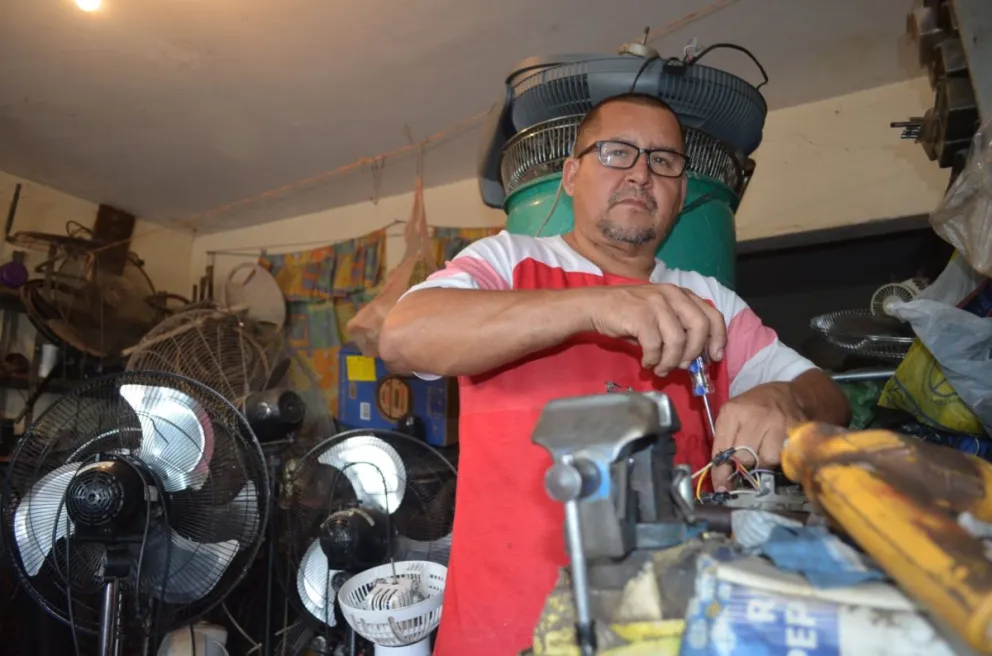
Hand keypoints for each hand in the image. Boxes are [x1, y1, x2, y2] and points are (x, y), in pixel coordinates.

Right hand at [586, 284, 726, 376]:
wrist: (596, 306)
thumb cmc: (628, 314)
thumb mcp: (659, 315)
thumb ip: (678, 329)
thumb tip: (693, 359)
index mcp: (681, 294)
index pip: (712, 314)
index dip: (718, 338)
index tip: (714, 357)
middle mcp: (672, 295)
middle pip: (700, 327)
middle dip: (694, 352)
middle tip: (683, 366)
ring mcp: (656, 304)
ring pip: (678, 340)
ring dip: (671, 361)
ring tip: (661, 369)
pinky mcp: (641, 315)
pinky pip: (655, 346)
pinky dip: (653, 360)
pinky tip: (647, 362)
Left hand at [710, 382, 807, 489]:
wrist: (788, 395)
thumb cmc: (754, 407)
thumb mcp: (732, 415)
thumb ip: (724, 441)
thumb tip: (722, 477)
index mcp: (732, 412)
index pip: (722, 449)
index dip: (721, 472)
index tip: (722, 486)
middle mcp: (753, 417)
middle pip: (744, 458)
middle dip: (743, 466)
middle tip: (746, 465)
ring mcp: (776, 424)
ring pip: (766, 461)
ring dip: (763, 463)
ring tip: (763, 452)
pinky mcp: (795, 431)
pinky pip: (783, 458)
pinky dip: (779, 460)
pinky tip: (777, 451)